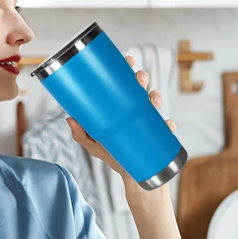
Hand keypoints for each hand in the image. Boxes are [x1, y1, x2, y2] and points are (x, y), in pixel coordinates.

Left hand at [65, 56, 176, 184]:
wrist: (133, 179)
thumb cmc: (115, 158)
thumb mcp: (96, 146)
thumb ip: (82, 135)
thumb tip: (69, 118)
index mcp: (123, 109)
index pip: (125, 84)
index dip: (127, 69)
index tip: (127, 60)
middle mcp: (137, 112)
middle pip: (141, 88)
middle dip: (141, 78)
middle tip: (138, 79)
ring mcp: (150, 123)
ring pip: (155, 102)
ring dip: (156, 97)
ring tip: (152, 100)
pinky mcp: (161, 136)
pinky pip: (167, 128)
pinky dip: (168, 124)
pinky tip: (167, 124)